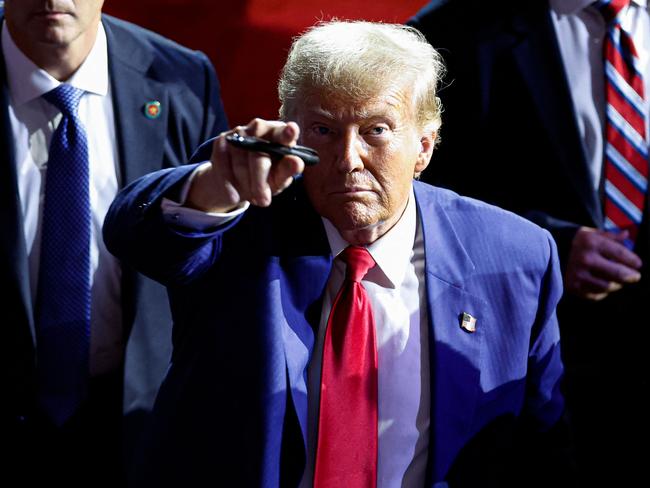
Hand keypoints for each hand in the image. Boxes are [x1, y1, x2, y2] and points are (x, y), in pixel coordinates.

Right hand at [186, 118, 304, 212]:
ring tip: (252, 195)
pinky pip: (224, 167)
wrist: (238, 182)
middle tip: (263, 200)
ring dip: (245, 185)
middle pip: (259, 157)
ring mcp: (239, 132)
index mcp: (279, 133)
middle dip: (259, 183)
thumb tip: (297, 163)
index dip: (287, 133)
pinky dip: (229, 184)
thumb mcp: (279, 178)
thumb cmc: (267, 177)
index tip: (292, 131)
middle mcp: (259, 127)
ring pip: (240, 164)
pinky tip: (235, 191)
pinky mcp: (222, 141)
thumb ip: (288, 170)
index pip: (284, 133)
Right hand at [565, 227, 641, 300]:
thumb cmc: (572, 241)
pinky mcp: (572, 286)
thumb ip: (609, 236)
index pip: (621, 254)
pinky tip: (603, 287)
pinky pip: (595, 295)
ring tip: (618, 282)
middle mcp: (585, 259)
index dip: (633, 261)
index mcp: (592, 243)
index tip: (638, 264)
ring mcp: (578, 274)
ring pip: (607, 287)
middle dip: (631, 276)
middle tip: (635, 277)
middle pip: (618, 274)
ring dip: (616, 285)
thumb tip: (627, 235)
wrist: (545, 251)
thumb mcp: (590, 233)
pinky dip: (602, 292)